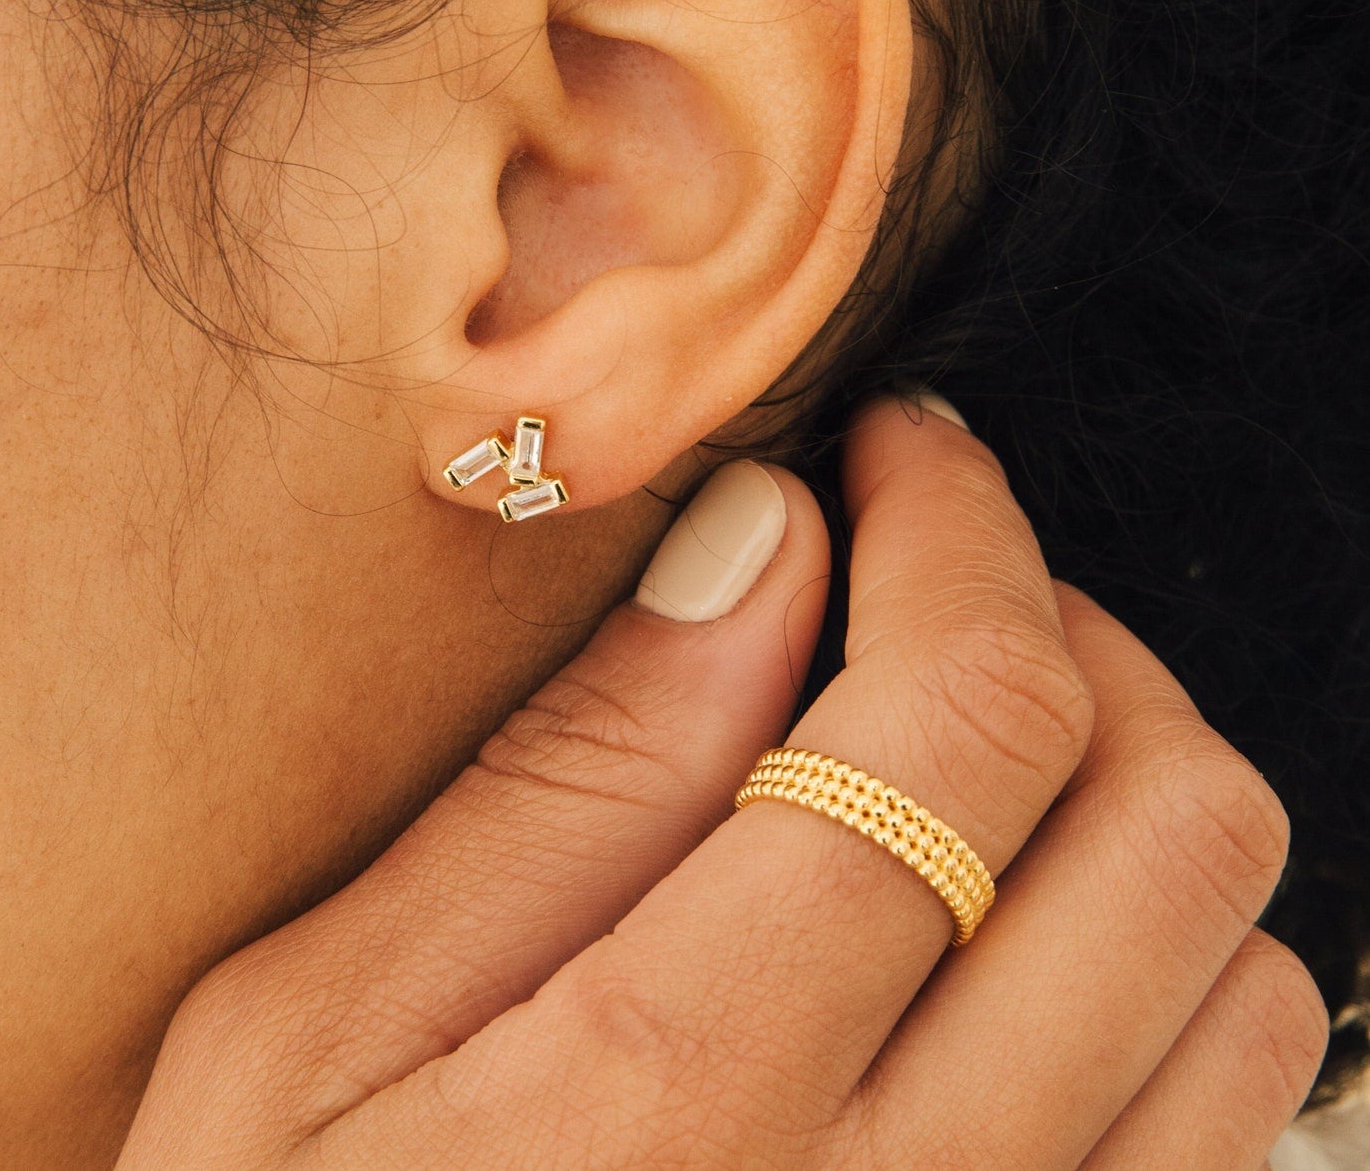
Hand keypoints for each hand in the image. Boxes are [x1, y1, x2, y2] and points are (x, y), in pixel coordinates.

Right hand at [116, 396, 1327, 1168]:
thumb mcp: (310, 1042)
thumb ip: (555, 787)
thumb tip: (755, 547)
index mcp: (688, 1097)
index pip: (965, 717)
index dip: (959, 526)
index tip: (896, 452)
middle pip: (1166, 821)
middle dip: (1071, 622)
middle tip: (929, 573)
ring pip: (1245, 975)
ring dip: (1132, 794)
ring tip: (966, 741)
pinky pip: (1229, 1129)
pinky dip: (1158, 965)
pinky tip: (1002, 928)